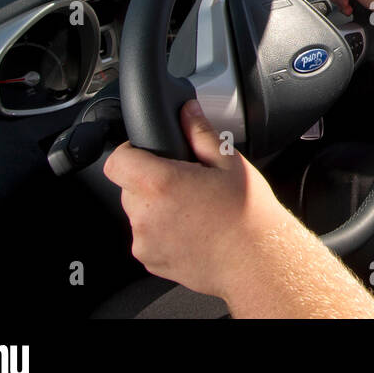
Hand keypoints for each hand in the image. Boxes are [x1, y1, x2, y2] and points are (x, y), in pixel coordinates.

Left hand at [103, 100, 292, 301]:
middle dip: (151, 180)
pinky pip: (147, 236)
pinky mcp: (150, 260)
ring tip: (194, 209)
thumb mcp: (229, 162)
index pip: (117, 160)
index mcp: (161, 184)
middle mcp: (145, 215)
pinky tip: (193, 229)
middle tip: (186, 182)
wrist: (257, 262)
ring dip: (156, 206)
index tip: (150, 153)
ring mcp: (145, 241)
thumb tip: (187, 110)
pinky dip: (162, 230)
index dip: (130, 152)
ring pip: (138, 212)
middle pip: (129, 186)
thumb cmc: (248, 214)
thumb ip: (200, 132)